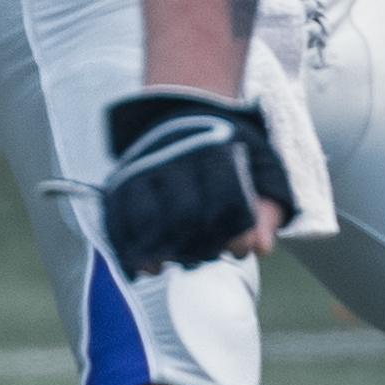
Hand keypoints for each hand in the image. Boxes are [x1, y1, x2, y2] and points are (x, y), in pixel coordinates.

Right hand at [99, 88, 290, 275]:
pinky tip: (143, 267)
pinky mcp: (121, 183)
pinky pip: (117, 219)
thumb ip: (268, 207)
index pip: (225, 199)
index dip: (235, 232)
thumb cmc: (227, 151)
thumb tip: (261, 246)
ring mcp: (144, 170)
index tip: (240, 248)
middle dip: (200, 246)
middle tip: (208, 253)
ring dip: (162, 251)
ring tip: (171, 262)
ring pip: (147, 220)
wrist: (182, 117)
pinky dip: (127, 248)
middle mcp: (176, 159)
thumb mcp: (261, 167)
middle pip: (185, 216)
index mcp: (216, 150)